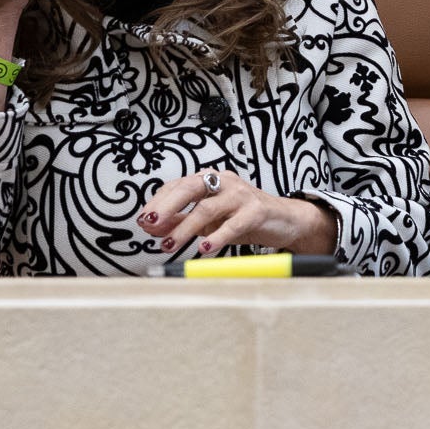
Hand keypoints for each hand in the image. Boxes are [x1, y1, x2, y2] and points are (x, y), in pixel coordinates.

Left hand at [137, 171, 338, 257]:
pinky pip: (233, 224)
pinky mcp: (257, 211)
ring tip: (170, 244)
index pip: (177, 186)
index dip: (158, 203)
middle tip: (150, 225)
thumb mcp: (210, 220)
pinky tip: (204, 248)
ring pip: (207, 208)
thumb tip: (152, 227)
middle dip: (166, 207)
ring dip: (184, 228)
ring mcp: (241, 195)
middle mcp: (224, 182)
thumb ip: (182, 221)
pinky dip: (217, 236)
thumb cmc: (245, 217)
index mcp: (210, 180)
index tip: (143, 221)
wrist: (286, 220)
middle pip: (189, 188)